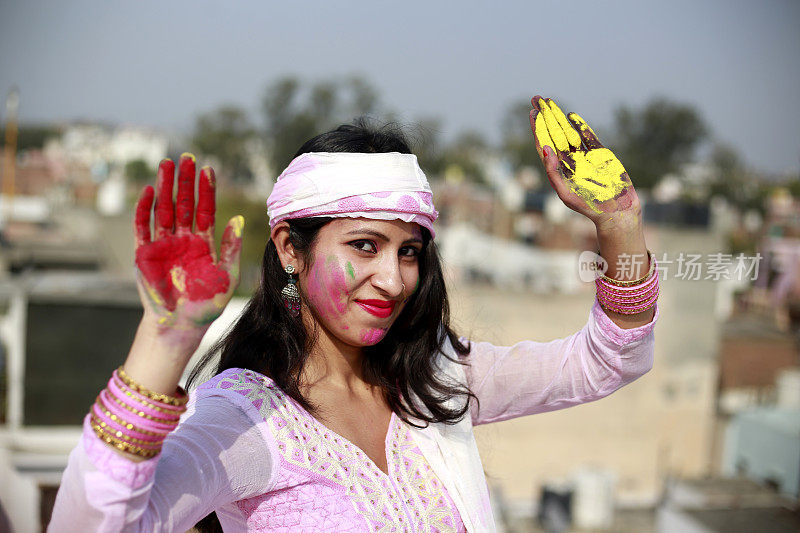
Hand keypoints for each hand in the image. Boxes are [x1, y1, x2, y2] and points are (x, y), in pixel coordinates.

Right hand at [134, 154, 243, 330]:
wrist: (182, 325)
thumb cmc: (207, 304)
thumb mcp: (227, 274)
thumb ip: (231, 247)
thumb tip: (237, 218)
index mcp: (203, 243)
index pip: (205, 210)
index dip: (206, 190)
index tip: (208, 168)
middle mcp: (183, 240)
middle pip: (183, 204)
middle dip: (185, 181)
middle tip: (187, 157)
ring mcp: (163, 245)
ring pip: (164, 209)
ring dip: (165, 187)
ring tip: (168, 164)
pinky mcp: (145, 254)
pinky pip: (143, 227)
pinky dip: (145, 209)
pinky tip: (151, 191)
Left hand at [529, 96, 640, 230]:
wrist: (616, 210)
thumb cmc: (588, 206)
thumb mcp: (565, 193)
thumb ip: (553, 172)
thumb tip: (544, 149)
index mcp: (558, 169)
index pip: (544, 144)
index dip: (538, 128)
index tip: (533, 113)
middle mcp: (569, 161)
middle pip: (553, 133)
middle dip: (545, 116)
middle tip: (536, 98)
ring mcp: (584, 156)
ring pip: (568, 132)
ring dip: (558, 117)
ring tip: (549, 102)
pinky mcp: (601, 155)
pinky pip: (588, 137)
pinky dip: (580, 126)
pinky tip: (571, 116)